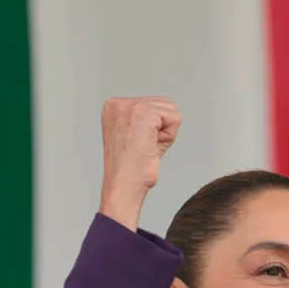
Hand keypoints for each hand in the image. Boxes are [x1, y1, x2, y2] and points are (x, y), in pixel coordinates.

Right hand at [99, 97, 180, 230]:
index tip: (138, 144)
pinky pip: (174, 118)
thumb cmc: (129, 169)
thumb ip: (146, 121)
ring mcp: (130, 105)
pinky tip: (150, 146)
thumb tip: (167, 113)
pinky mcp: (144, 112)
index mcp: (114, 107)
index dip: (154, 129)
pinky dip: (168, 136)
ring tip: (146, 147)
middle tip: (144, 147)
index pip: (153, 105)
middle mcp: (119, 103)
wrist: (123, 184)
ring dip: (165, 133)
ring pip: (171, 110)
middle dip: (161, 129)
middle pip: (164, 104)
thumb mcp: (134, 136)